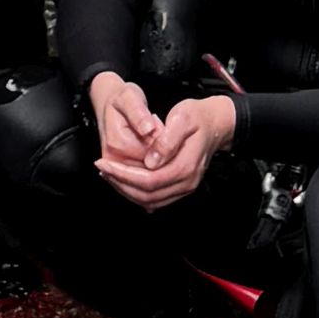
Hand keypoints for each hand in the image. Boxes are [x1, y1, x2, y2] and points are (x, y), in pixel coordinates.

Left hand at [90, 69, 235, 207]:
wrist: (216, 123)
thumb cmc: (198, 117)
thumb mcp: (182, 118)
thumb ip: (166, 141)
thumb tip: (151, 161)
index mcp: (185, 166)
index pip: (148, 180)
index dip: (123, 175)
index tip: (103, 164)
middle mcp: (186, 182)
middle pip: (147, 195)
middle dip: (120, 184)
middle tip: (102, 169)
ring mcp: (185, 186)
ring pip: (151, 200)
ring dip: (127, 190)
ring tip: (109, 174)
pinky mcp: (181, 186)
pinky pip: (157, 197)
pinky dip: (138, 192)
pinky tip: (124, 180)